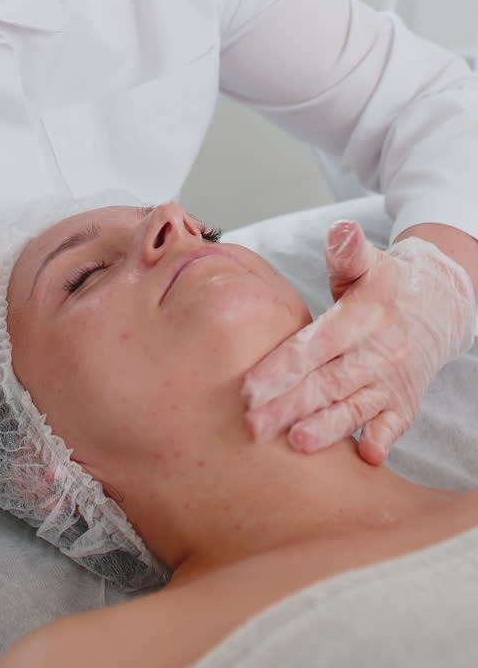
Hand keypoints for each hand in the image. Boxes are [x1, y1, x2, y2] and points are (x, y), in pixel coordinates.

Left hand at [241, 220, 475, 463]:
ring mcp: (392, 380)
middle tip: (253, 425)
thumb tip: (341, 230)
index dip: (284, 365)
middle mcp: (378, 351)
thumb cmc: (384, 286)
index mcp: (361, 317)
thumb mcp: (364, 263)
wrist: (436, 308)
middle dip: (289, 405)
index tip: (250, 386)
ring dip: (326, 428)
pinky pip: (393, 424)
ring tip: (295, 443)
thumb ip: (347, 250)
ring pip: (354, 407)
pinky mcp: (404, 403)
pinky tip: (364, 456)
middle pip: (328, 382)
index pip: (317, 344)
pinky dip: (381, 439)